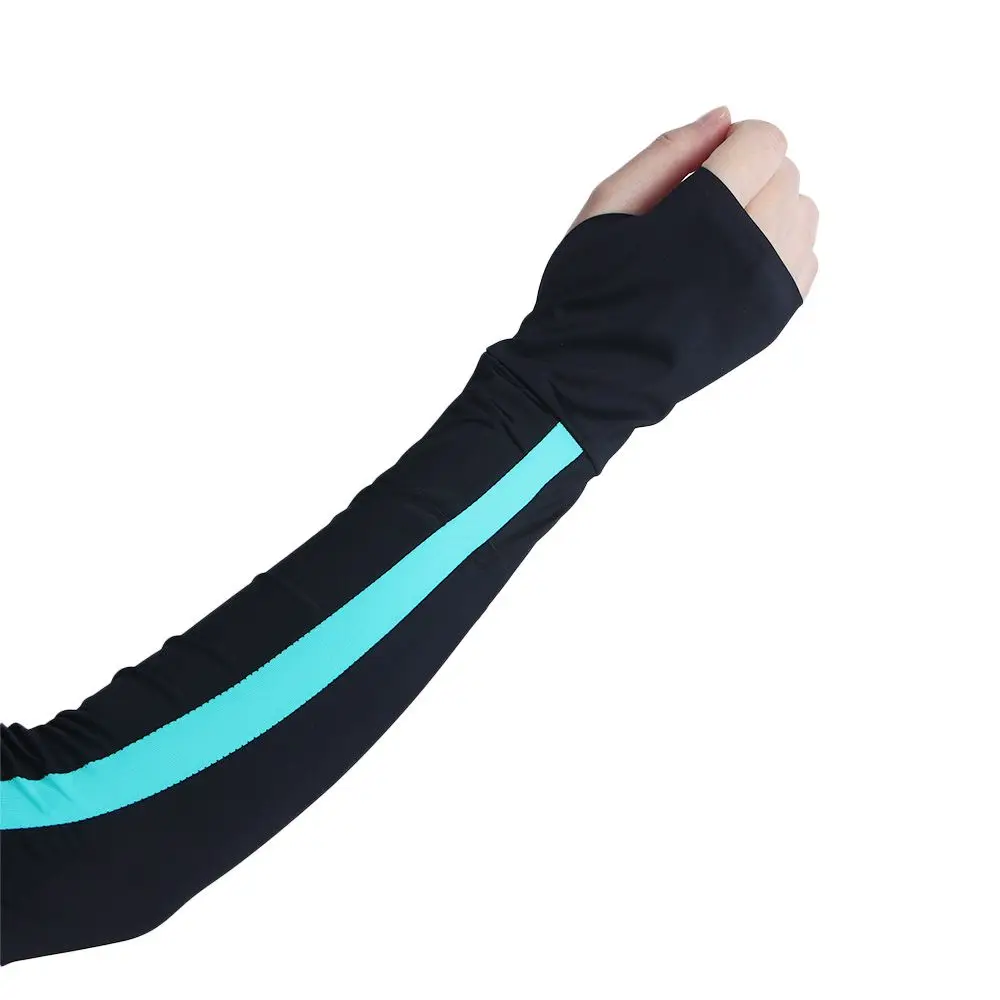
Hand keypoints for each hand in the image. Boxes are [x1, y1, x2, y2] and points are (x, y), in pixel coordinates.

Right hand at [571, 107, 818, 297]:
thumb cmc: (589, 289)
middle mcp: (750, 248)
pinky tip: (735, 263)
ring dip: (769, 208)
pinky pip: (806, 258)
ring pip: (802, 213)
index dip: (734, 142)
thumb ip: (668, 152)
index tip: (702, 165)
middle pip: (787, 173)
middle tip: (701, 205)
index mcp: (706, 213)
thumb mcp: (608, 204)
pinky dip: (779, 248)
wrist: (595, 372)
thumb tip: (725, 117)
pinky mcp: (774, 318)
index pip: (766, 141)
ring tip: (720, 235)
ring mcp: (767, 287)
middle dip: (750, 174)